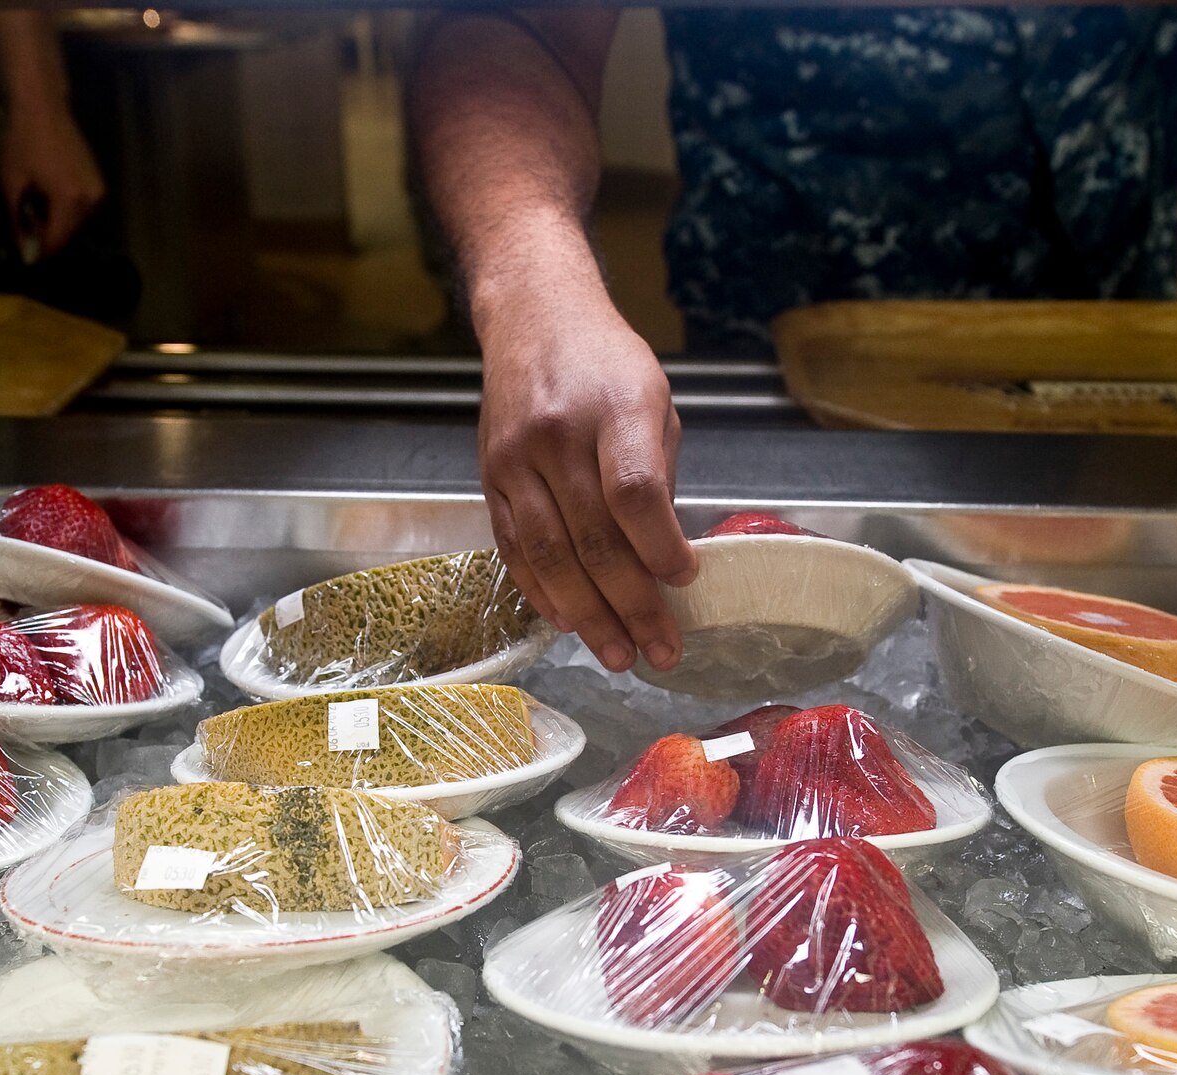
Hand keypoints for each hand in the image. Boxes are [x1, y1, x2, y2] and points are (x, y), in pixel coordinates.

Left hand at [1, 96, 104, 258]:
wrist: (44, 109)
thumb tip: (21, 247)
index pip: (58, 239)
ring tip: (35, 209)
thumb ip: (17, 219)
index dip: (42, 250)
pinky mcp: (97, 182)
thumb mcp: (13, 182)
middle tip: (26, 230)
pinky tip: (48, 197)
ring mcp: (97, 190)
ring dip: (57, 221)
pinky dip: (66, 208)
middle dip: (49, 235)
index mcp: (69, 200)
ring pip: (76, 220)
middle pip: (70, 232)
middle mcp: (90, 199)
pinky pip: (82, 207)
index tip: (27, 256)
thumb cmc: (24, 142)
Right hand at [477, 282, 693, 672]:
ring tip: (618, 654)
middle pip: (595, 538)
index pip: (635, 493)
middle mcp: (559, 436)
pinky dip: (544, 593)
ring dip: (588, 615)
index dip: (660, 547)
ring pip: (551, 555)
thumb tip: (666, 560)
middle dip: (632, 605)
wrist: (534, 318)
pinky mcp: (490, 479)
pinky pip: (516, 550)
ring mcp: (516, 460)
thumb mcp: (654, 401)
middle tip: (659, 649)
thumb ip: (658, 477)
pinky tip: (571, 622)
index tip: (685, 580)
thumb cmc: (606, 364)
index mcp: (615, 408)